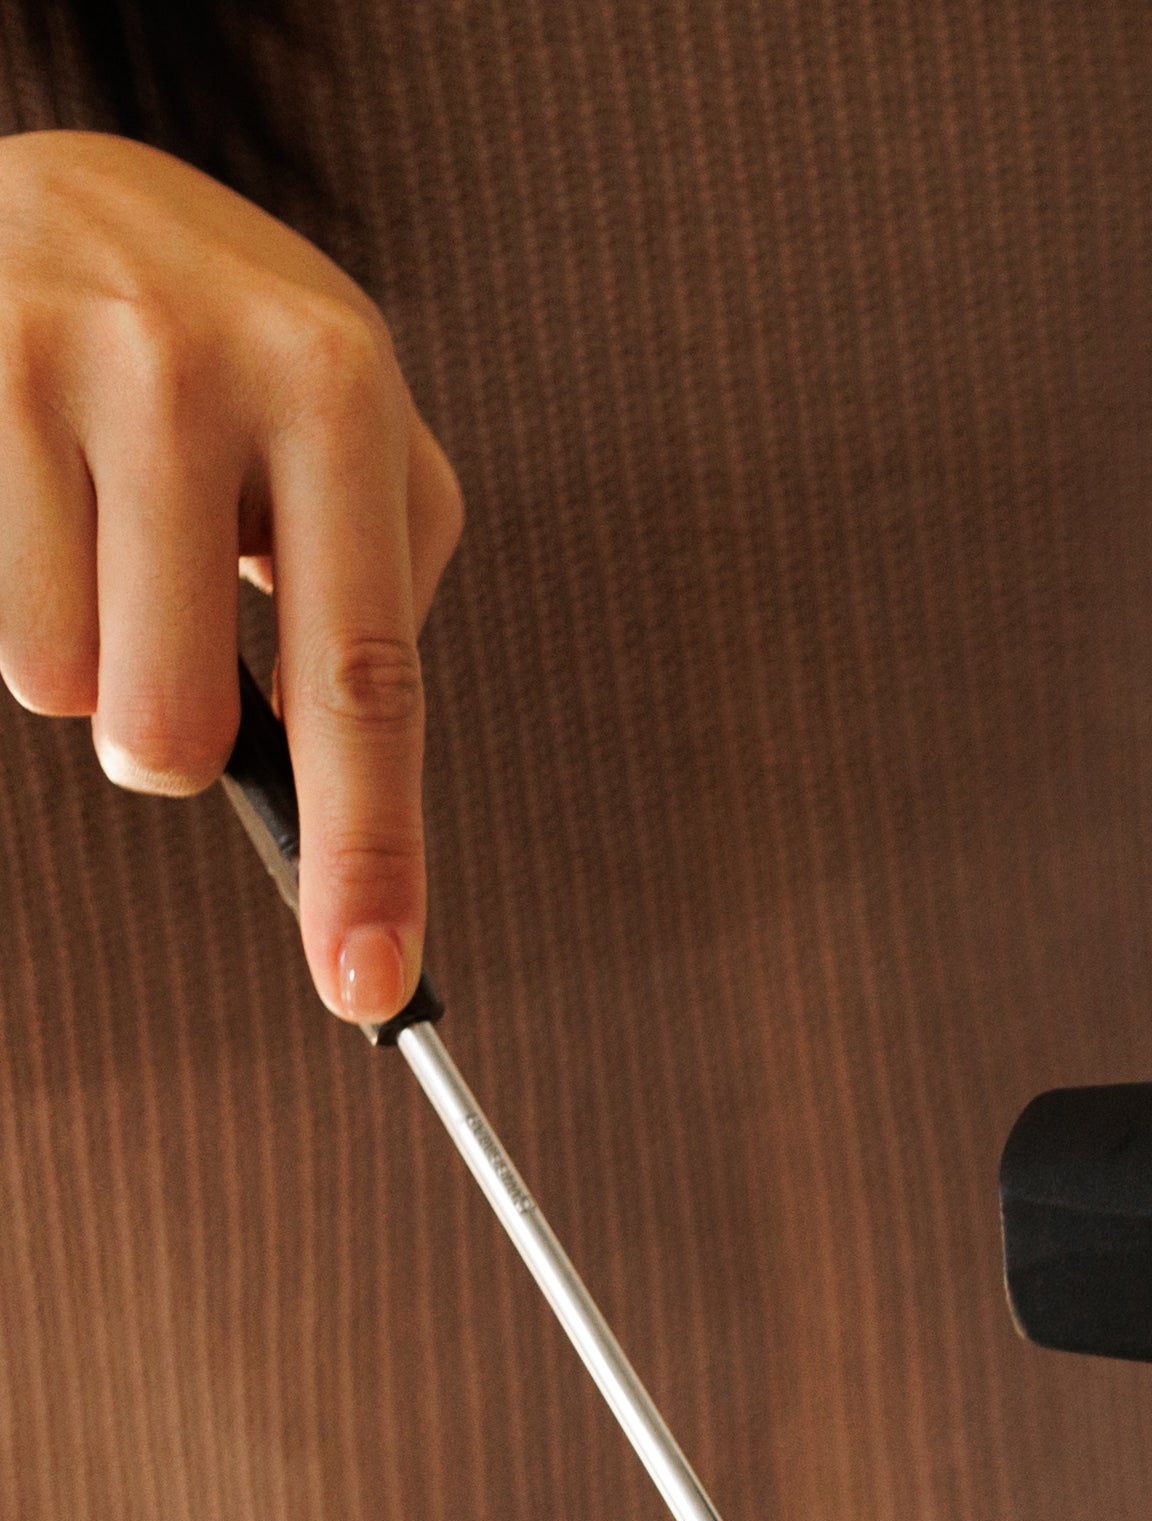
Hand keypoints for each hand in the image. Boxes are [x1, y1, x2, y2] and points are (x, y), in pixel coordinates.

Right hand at [0, 131, 461, 1023]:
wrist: (54, 165)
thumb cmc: (232, 341)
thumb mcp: (349, 421)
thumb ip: (378, 588)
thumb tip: (333, 787)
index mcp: (336, 383)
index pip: (364, 681)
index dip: (368, 854)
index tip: (367, 989)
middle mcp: (191, 359)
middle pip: (171, 719)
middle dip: (168, 739)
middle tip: (161, 633)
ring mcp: (37, 348)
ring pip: (48, 677)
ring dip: (73, 643)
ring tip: (90, 514)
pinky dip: (9, 585)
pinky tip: (26, 483)